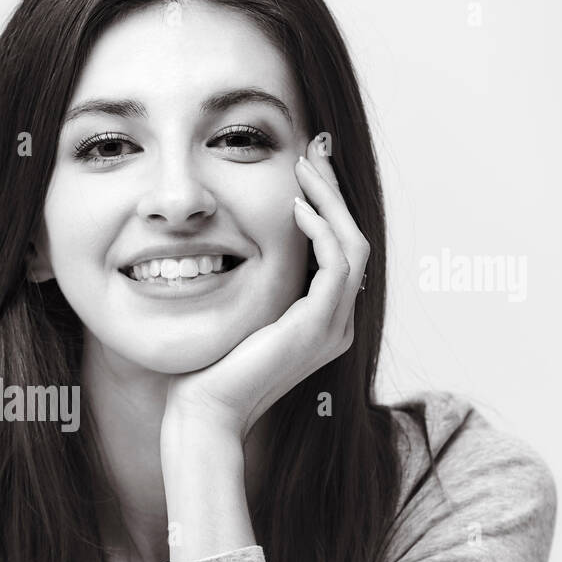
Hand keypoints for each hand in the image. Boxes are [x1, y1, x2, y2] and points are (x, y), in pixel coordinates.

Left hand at [162, 133, 369, 442]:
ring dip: (331, 200)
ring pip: (354, 245)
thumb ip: (250, 285)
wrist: (206, 411)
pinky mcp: (317, 326)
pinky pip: (337, 263)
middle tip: (315, 150)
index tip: (306, 170)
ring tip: (305, 167)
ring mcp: (332, 327)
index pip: (340, 251)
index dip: (328, 206)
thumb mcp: (235, 314)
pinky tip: (294, 208)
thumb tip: (234, 245)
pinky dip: (320, 230)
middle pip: (355, 240)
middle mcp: (336, 324)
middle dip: (335, 192)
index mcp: (321, 321)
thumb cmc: (207, 370)